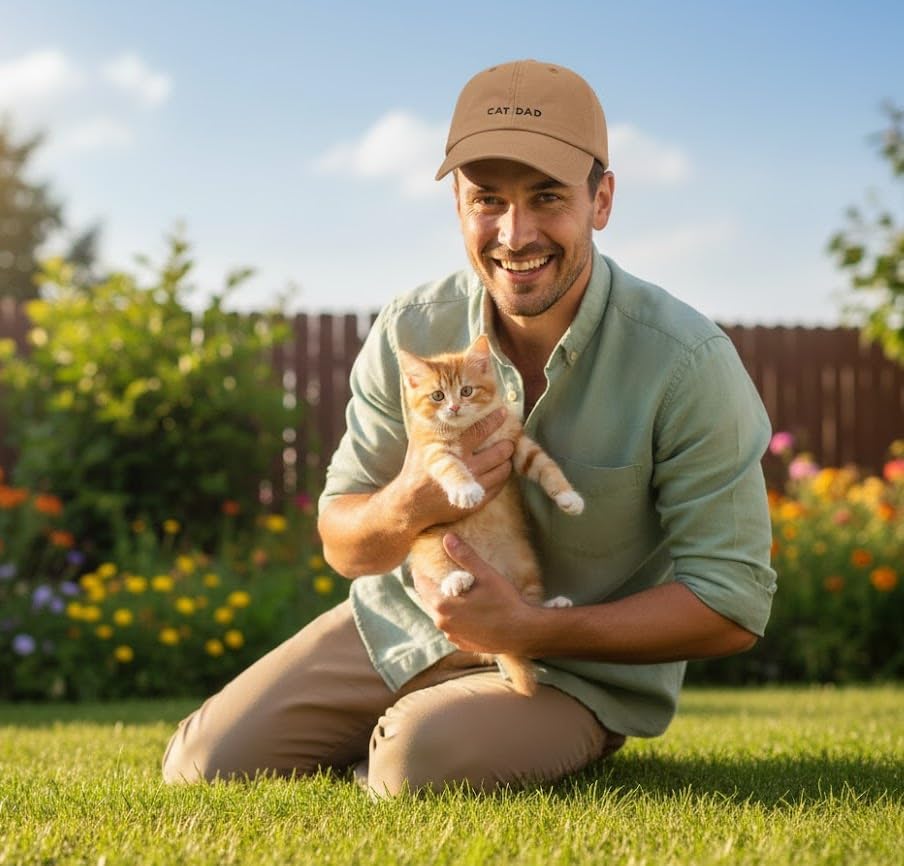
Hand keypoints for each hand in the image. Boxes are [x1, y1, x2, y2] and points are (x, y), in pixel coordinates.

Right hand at [393, 408, 513, 530]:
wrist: (412, 501)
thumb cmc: (417, 466)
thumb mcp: (420, 440)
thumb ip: (433, 422)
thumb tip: (446, 404)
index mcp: (451, 449)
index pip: (479, 431)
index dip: (494, 420)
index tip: (504, 413)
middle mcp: (465, 467)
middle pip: (498, 452)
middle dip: (507, 445)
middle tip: (508, 440)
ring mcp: (472, 486)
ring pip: (502, 470)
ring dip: (506, 461)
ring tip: (504, 456)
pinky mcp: (476, 502)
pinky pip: (499, 486)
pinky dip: (501, 477)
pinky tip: (497, 471)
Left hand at [413, 533, 538, 653]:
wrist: (523, 633)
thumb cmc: (504, 602)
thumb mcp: (485, 575)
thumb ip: (464, 556)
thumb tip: (447, 537)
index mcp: (442, 605)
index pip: (421, 585)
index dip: (420, 572)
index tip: (422, 562)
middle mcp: (443, 623)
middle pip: (428, 600)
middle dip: (431, 586)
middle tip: (438, 573)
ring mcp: (453, 636)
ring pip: (441, 615)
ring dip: (444, 603)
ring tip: (454, 590)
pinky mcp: (463, 644)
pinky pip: (453, 627)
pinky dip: (455, 617)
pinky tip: (466, 610)